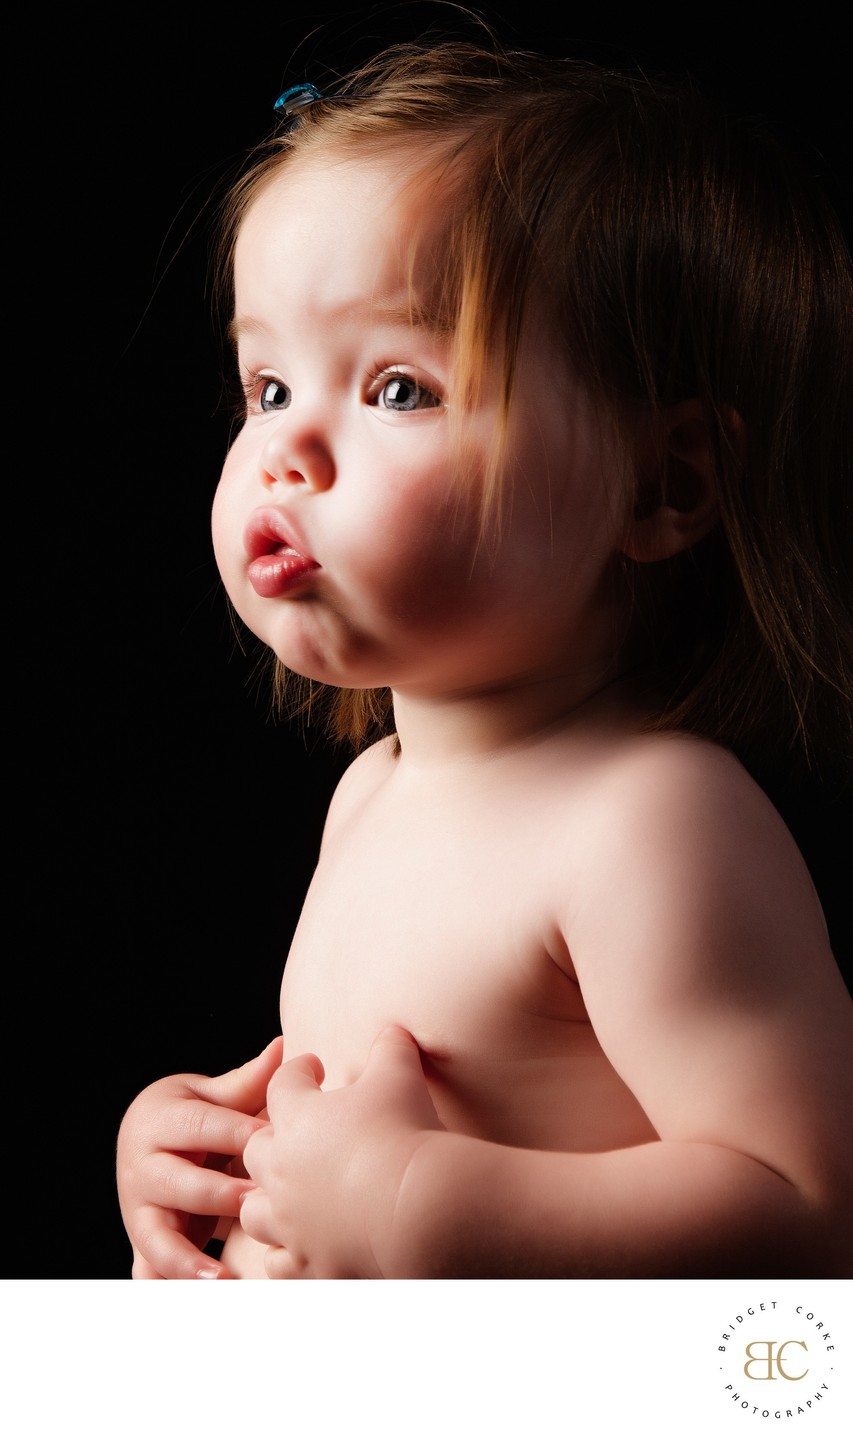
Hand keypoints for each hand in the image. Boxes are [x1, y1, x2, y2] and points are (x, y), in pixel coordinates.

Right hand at [116, 1036, 282, 1278]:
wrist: (148, 1141)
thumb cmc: (193, 1114)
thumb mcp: (212, 1095)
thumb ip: (249, 1081)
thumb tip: (285, 1048)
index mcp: (159, 1119)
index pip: (199, 1126)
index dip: (236, 1134)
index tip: (272, 1142)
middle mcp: (140, 1165)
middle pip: (176, 1183)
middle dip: (217, 1195)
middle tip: (257, 1204)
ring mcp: (136, 1208)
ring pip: (156, 1236)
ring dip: (186, 1259)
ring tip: (221, 1280)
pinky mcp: (141, 1240)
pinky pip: (149, 1269)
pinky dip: (170, 1286)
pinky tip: (203, 1297)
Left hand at [240, 1027, 444, 1277]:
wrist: (419, 1210)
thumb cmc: (405, 1133)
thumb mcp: (400, 1074)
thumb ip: (391, 1048)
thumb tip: (393, 1032)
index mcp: (296, 1119)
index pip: (283, 1085)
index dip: (297, 1072)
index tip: (312, 1068)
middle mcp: (282, 1171)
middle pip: (255, 1152)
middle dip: (273, 1141)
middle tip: (298, 1137)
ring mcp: (291, 1222)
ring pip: (254, 1212)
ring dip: (266, 1202)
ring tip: (288, 1198)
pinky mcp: (309, 1263)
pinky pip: (279, 1264)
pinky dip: (287, 1255)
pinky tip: (301, 1249)